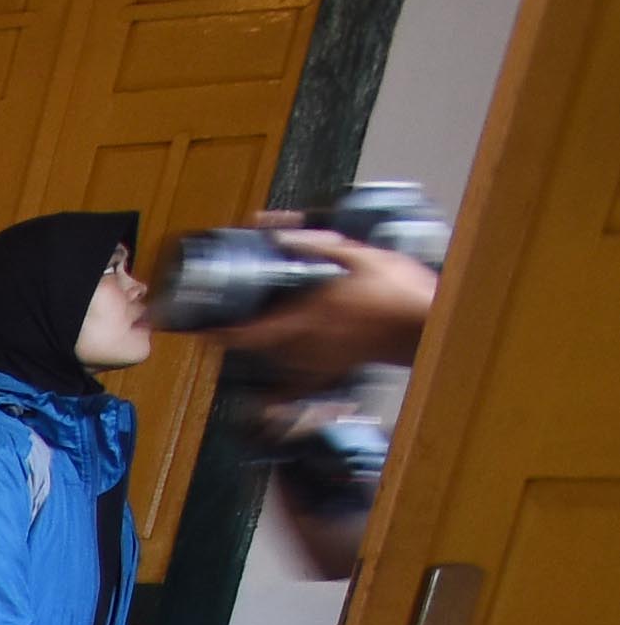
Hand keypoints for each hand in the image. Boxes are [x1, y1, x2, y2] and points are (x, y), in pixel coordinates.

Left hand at [213, 215, 440, 384]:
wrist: (429, 324)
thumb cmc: (398, 290)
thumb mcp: (357, 255)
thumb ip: (313, 243)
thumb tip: (274, 230)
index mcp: (306, 315)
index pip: (247, 332)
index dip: (216, 334)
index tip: (194, 330)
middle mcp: (306, 343)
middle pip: (255, 347)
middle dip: (232, 338)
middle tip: (213, 329)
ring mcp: (319, 360)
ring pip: (273, 360)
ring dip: (257, 349)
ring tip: (244, 335)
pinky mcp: (334, 370)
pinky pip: (298, 385)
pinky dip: (279, 389)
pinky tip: (266, 394)